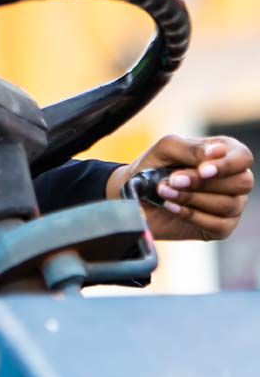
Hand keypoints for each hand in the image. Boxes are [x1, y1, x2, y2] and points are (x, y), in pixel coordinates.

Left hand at [106, 135, 253, 241]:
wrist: (133, 196)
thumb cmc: (153, 167)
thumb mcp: (165, 149)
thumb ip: (191, 148)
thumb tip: (218, 151)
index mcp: (225, 155)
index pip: (243, 157)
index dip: (226, 164)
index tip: (202, 169)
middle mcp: (233, 180)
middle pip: (242, 182)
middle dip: (204, 183)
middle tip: (173, 180)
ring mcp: (231, 205)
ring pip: (229, 204)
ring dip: (192, 198)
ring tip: (163, 191)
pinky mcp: (221, 228)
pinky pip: (218, 225)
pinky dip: (191, 215)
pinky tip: (170, 206)